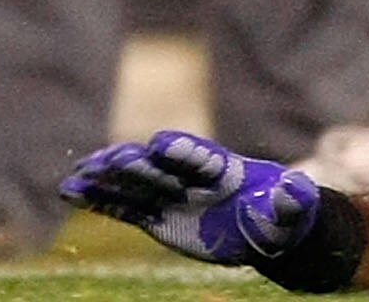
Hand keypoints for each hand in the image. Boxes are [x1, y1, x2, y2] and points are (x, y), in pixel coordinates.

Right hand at [61, 131, 319, 265]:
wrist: (265, 224)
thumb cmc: (282, 213)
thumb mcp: (293, 208)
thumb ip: (291, 198)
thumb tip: (296, 187)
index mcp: (225, 170)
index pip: (200, 156)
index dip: (182, 150)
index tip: (160, 144)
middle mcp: (191, 178)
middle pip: (158, 167)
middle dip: (133, 163)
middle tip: (105, 160)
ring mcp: (170, 194)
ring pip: (132, 184)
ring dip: (104, 179)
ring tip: (74, 177)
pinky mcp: (156, 215)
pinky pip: (123, 207)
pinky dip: (99, 200)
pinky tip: (72, 192)